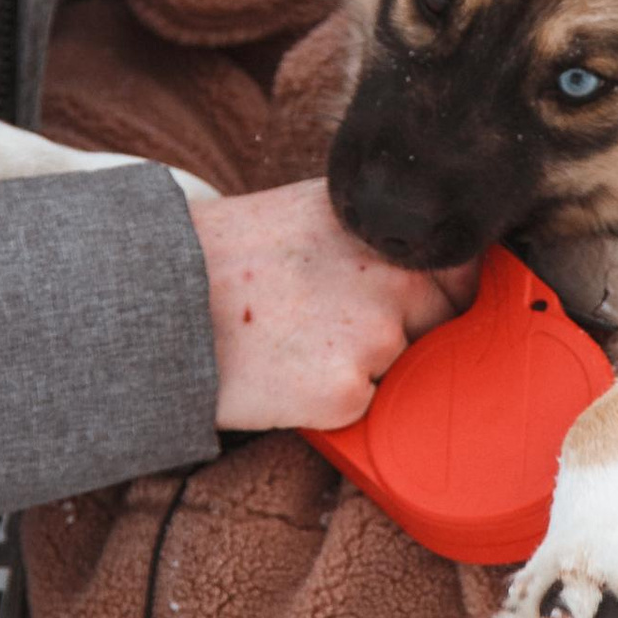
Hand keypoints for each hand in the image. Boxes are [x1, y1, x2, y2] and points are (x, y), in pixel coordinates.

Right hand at [190, 177, 470, 434]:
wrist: (159, 300)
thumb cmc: (225, 256)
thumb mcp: (313, 213)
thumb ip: (373, 237)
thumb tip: (430, 269)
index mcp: (385, 229)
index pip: (459, 271)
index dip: (437, 293)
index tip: (410, 302)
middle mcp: (393, 276)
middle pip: (437, 325)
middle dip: (400, 332)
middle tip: (329, 324)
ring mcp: (376, 336)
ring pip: (398, 366)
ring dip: (362, 365)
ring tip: (297, 341)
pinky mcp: (348, 390)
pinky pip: (362, 405)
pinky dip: (330, 400)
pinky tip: (285, 372)